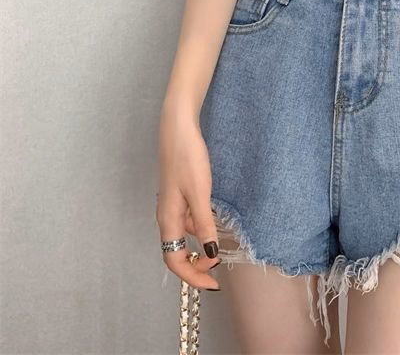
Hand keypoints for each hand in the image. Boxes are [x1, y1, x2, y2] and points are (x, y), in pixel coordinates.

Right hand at [156, 110, 220, 290]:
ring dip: (198, 248)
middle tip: (217, 273)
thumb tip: (211, 252)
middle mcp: (166, 216)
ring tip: (219, 252)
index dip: (192, 275)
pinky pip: (188, 221)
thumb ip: (205, 224)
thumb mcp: (200, 194)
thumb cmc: (188, 159)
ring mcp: (171, 205)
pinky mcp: (178, 195)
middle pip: (176, 252)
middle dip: (196, 266)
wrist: (178, 130)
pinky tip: (213, 225)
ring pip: (183, 236)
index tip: (212, 283)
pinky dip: (200, 229)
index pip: (174, 260)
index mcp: (167, 219)